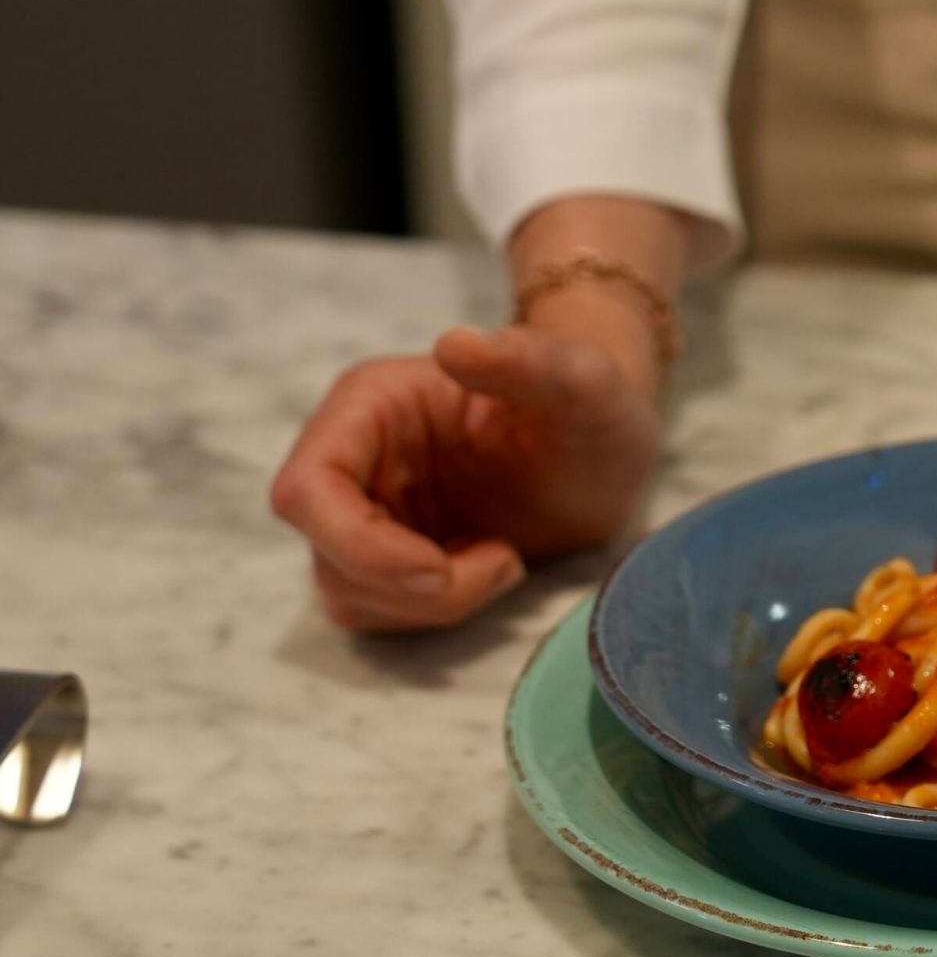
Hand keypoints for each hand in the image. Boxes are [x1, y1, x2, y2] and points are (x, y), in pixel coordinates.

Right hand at [270, 311, 661, 630]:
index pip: (308, 489)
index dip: (356, 544)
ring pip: (348, 591)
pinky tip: (491, 570)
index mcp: (373, 405)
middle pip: (324, 550)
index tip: (437, 571)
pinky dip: (435, 613)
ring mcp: (370, 510)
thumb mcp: (581, 381)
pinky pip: (380, 609)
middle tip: (503, 564)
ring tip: (506, 560)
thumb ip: (527, 359)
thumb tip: (455, 343)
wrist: (609, 450)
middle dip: (406, 584)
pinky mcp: (393, 556)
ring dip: (430, 604)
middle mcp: (356, 458)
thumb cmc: (593, 406)